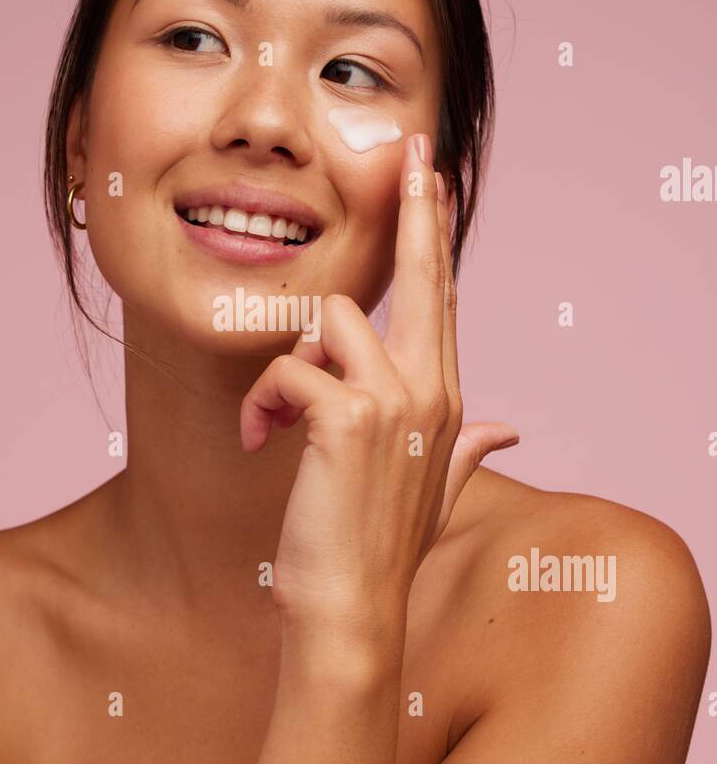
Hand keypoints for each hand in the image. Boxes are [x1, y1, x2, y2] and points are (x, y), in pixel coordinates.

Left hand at [239, 132, 518, 655]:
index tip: (431, 178)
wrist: (350, 612)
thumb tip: (507, 427)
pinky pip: (285, 370)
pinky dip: (258, 406)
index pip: (439, 298)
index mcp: (444, 399)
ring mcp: (395, 399)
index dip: (434, 233)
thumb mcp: (434, 492)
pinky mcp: (348, 415)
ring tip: (273, 427)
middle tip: (410, 151)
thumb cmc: (378, 550)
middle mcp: (429, 389)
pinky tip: (256, 442)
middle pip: (419, 276)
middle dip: (415, 210)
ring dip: (286, 371)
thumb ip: (469, 449)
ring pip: (326, 322)